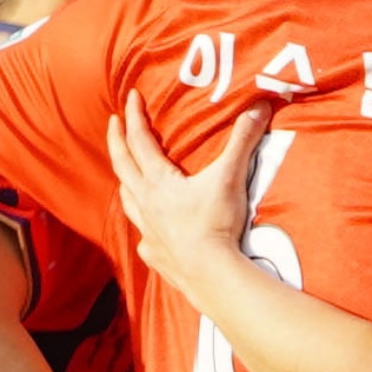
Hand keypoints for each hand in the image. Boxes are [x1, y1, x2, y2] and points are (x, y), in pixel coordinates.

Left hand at [111, 101, 268, 303]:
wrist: (210, 274)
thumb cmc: (216, 224)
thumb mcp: (230, 177)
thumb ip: (242, 140)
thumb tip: (258, 106)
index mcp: (158, 181)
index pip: (139, 140)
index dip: (134, 116)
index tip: (130, 97)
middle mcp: (145, 203)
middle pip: (122, 165)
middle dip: (117, 140)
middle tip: (114, 122)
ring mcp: (147, 230)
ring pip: (127, 199)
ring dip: (124, 180)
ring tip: (125, 171)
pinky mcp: (154, 254)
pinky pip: (143, 235)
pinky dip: (143, 225)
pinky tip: (149, 229)